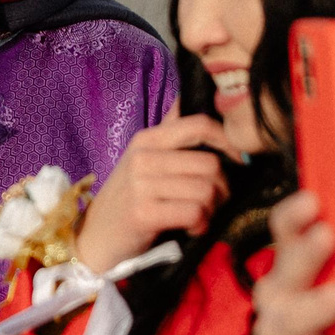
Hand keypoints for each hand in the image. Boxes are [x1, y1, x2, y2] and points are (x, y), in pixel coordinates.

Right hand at [74, 115, 232, 272]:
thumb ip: (170, 133)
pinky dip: (200, 225)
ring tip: (200, 216)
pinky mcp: (143, 213)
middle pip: (210, 163)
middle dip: (223, 187)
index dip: (228, 142)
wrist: (96, 238)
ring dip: (212, 209)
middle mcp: (143, 157)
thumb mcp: (144, 160)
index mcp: (147, 139)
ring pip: (206, 190)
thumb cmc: (129, 199)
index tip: (238, 161)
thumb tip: (190, 96)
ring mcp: (141, 184)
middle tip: (214, 202)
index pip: (200, 125)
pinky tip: (191, 228)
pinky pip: (194, 212)